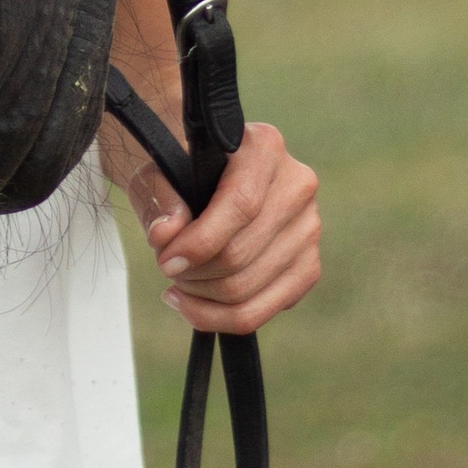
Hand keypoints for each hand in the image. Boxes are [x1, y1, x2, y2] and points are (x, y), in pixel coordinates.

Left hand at [144, 121, 321, 335]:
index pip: (241, 205)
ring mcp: (310, 228)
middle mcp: (298, 185)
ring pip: (249, 289)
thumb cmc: (182, 173)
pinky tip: (196, 304)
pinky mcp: (308, 266)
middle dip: (193, 273)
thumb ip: (159, 199)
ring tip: (180, 284)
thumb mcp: (158, 173)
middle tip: (167, 267)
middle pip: (241, 254)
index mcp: (265, 148)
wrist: (210, 179)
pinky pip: (263, 311)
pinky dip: (221, 319)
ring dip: (202, 298)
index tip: (166, 260)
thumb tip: (166, 235)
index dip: (199, 242)